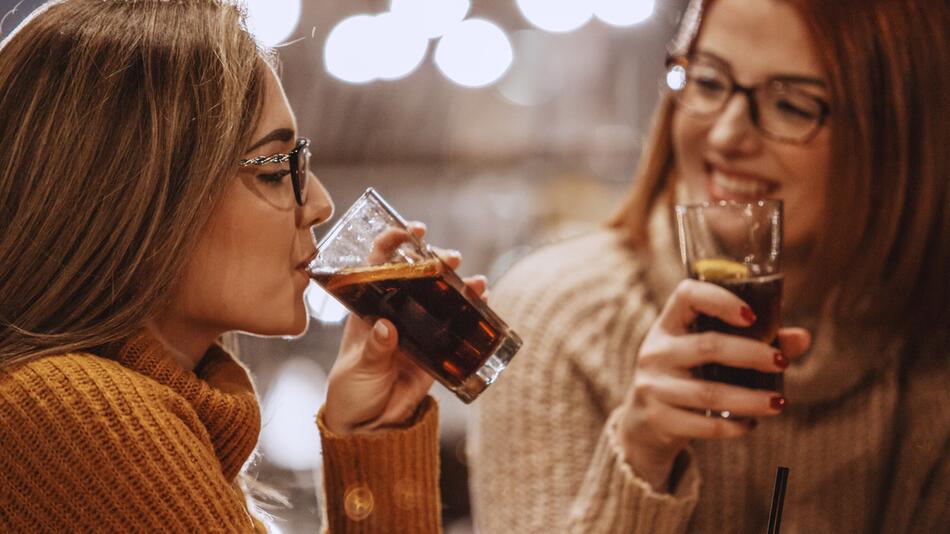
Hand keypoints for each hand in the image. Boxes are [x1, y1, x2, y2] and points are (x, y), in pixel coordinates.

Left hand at [322, 222, 488, 434]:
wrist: (369, 425)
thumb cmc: (352, 391)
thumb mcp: (358, 370)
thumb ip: (373, 350)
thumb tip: (385, 327)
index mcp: (368, 308)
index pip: (377, 264)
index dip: (392, 242)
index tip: (410, 231)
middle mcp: (395, 311)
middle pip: (417, 274)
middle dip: (435, 259)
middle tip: (450, 257)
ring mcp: (418, 328)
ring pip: (441, 296)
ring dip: (460, 284)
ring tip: (476, 282)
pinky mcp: (436, 349)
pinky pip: (457, 326)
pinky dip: (472, 312)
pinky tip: (484, 302)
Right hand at [618, 279, 810, 490]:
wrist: (644, 425)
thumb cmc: (686, 378)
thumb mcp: (707, 356)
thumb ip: (754, 342)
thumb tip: (803, 337)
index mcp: (668, 325)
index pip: (687, 295)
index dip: (721, 299)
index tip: (752, 316)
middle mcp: (655, 351)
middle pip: (708, 346)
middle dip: (752, 354)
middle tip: (782, 362)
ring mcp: (652, 386)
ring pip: (709, 392)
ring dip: (751, 398)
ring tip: (780, 402)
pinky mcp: (658, 419)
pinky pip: (703, 424)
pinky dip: (733, 426)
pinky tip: (751, 424)